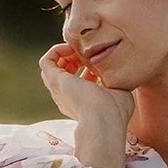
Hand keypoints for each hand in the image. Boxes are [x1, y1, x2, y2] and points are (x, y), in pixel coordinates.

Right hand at [39, 44, 132, 167]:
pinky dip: (57, 50)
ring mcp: (59, 90)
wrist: (102, 120)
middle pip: (66, 74)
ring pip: (54, 68)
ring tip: (80, 50)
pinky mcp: (54, 81)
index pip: (80, 83)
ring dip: (66, 54)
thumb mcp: (120, 93)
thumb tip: (121, 73)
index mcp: (83, 104)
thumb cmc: (115, 112)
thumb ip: (118, 82)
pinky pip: (46, 62)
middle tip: (90, 55)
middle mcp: (68, 98)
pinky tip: (71, 47)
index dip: (88, 68)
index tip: (101, 63)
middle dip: (76, 60)